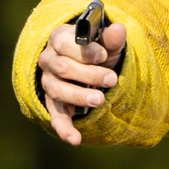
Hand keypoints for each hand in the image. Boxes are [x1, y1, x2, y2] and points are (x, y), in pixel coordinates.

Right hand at [35, 18, 127, 144]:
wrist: (90, 69)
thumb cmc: (97, 53)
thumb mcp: (106, 45)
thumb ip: (111, 39)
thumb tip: (119, 29)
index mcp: (59, 39)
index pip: (63, 43)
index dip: (84, 51)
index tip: (104, 55)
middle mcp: (49, 60)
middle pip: (62, 67)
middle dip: (88, 74)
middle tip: (111, 79)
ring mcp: (49, 83)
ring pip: (58, 90)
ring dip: (79, 96)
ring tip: (100, 100)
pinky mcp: (53, 104)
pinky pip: (56, 116)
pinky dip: (64, 129)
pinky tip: (75, 140)